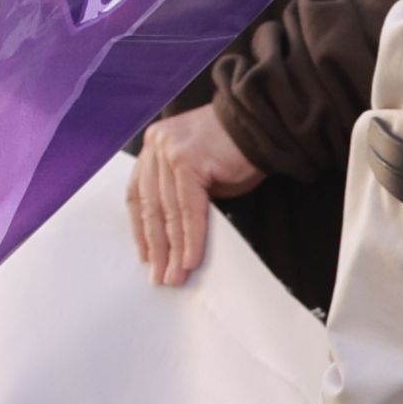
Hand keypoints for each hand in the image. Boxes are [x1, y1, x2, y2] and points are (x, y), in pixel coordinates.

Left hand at [127, 107, 259, 286]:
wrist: (263, 126)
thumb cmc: (235, 152)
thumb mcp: (199, 174)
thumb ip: (180, 196)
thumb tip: (171, 238)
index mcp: (154, 146)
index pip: (139, 194)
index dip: (141, 229)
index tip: (146, 256)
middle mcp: (156, 145)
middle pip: (151, 205)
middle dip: (157, 246)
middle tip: (160, 277)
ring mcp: (170, 151)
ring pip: (168, 211)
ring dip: (173, 250)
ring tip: (175, 276)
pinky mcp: (187, 161)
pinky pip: (188, 210)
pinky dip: (190, 238)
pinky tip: (191, 260)